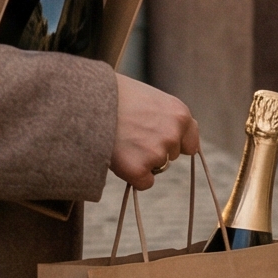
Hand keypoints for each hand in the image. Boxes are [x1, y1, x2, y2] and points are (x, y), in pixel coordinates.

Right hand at [111, 74, 200, 189]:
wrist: (87, 100)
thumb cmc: (115, 95)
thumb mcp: (149, 98)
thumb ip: (165, 117)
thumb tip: (173, 137)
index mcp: (180, 114)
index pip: (190, 143)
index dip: (174, 144)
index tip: (159, 141)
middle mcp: (173, 134)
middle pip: (171, 156)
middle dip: (154, 150)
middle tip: (129, 134)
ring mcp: (157, 153)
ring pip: (156, 168)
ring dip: (142, 161)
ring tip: (120, 140)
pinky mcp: (138, 170)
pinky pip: (143, 182)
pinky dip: (131, 174)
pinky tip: (117, 155)